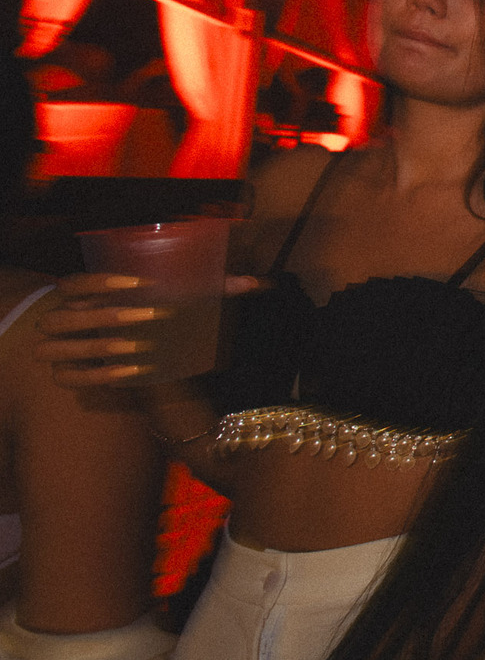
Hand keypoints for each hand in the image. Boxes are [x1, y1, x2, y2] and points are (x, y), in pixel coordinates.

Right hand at [35, 272, 260, 387]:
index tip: (137, 283)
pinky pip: (68, 378)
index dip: (97, 281)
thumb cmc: (146, 312)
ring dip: (95, 345)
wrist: (112, 344)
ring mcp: (57, 349)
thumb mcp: (170, 299)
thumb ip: (210, 289)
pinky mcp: (65, 375)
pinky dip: (96, 374)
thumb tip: (255, 282)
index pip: (71, 282)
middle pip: (59, 317)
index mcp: (80, 294)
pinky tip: (130, 371)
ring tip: (135, 346)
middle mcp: (61, 319)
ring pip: (54, 348)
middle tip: (146, 317)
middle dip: (101, 316)